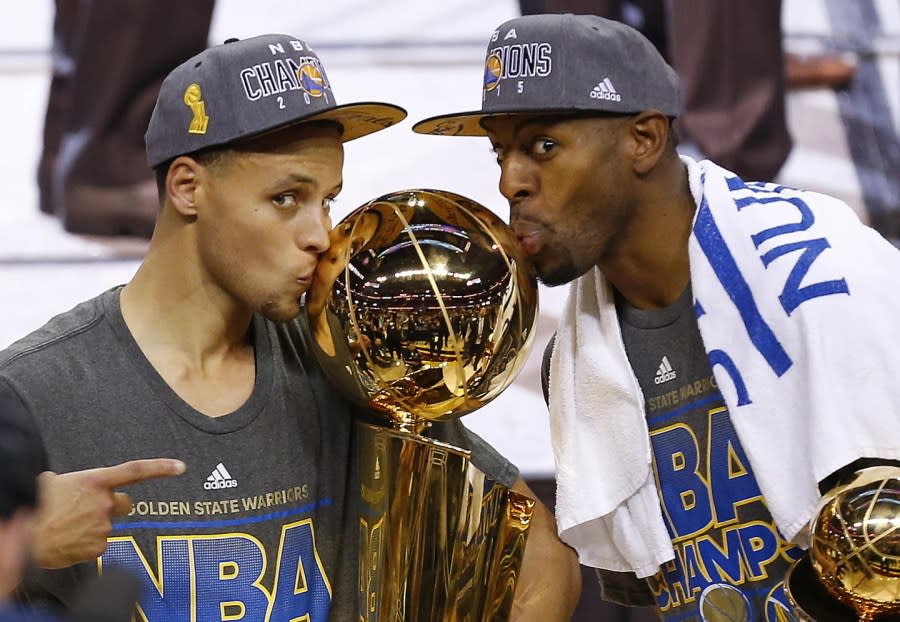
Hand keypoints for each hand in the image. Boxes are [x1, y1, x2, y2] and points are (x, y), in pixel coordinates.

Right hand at [34, 458, 185, 568]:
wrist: (24, 535)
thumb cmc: (36, 505)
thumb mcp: (56, 483)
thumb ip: (79, 484)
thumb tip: (78, 488)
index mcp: (95, 481)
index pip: (136, 471)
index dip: (161, 468)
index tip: (181, 467)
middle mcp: (104, 502)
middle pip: (124, 504)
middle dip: (112, 507)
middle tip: (89, 511)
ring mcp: (103, 526)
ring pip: (106, 526)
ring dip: (92, 527)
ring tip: (67, 527)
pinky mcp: (98, 547)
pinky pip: (97, 544)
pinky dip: (85, 544)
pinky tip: (68, 541)